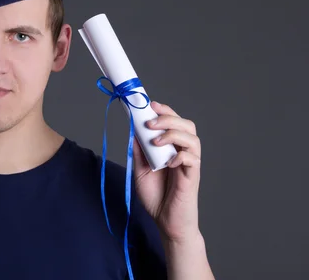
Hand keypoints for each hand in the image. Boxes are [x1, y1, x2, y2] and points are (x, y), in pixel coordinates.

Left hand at [132, 101, 201, 243]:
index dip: (165, 111)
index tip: (150, 105)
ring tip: (155, 142)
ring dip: (173, 134)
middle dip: (168, 119)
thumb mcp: (140, 170)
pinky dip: (182, 156)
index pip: (174, 122)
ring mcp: (189, 164)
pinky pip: (193, 159)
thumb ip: (139, 151)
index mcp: (170, 147)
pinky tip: (169, 162)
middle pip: (186, 125)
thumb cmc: (155, 196)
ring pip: (192, 138)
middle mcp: (182, 152)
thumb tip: (132, 130)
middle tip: (150, 123)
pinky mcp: (192, 177)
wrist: (165, 221)